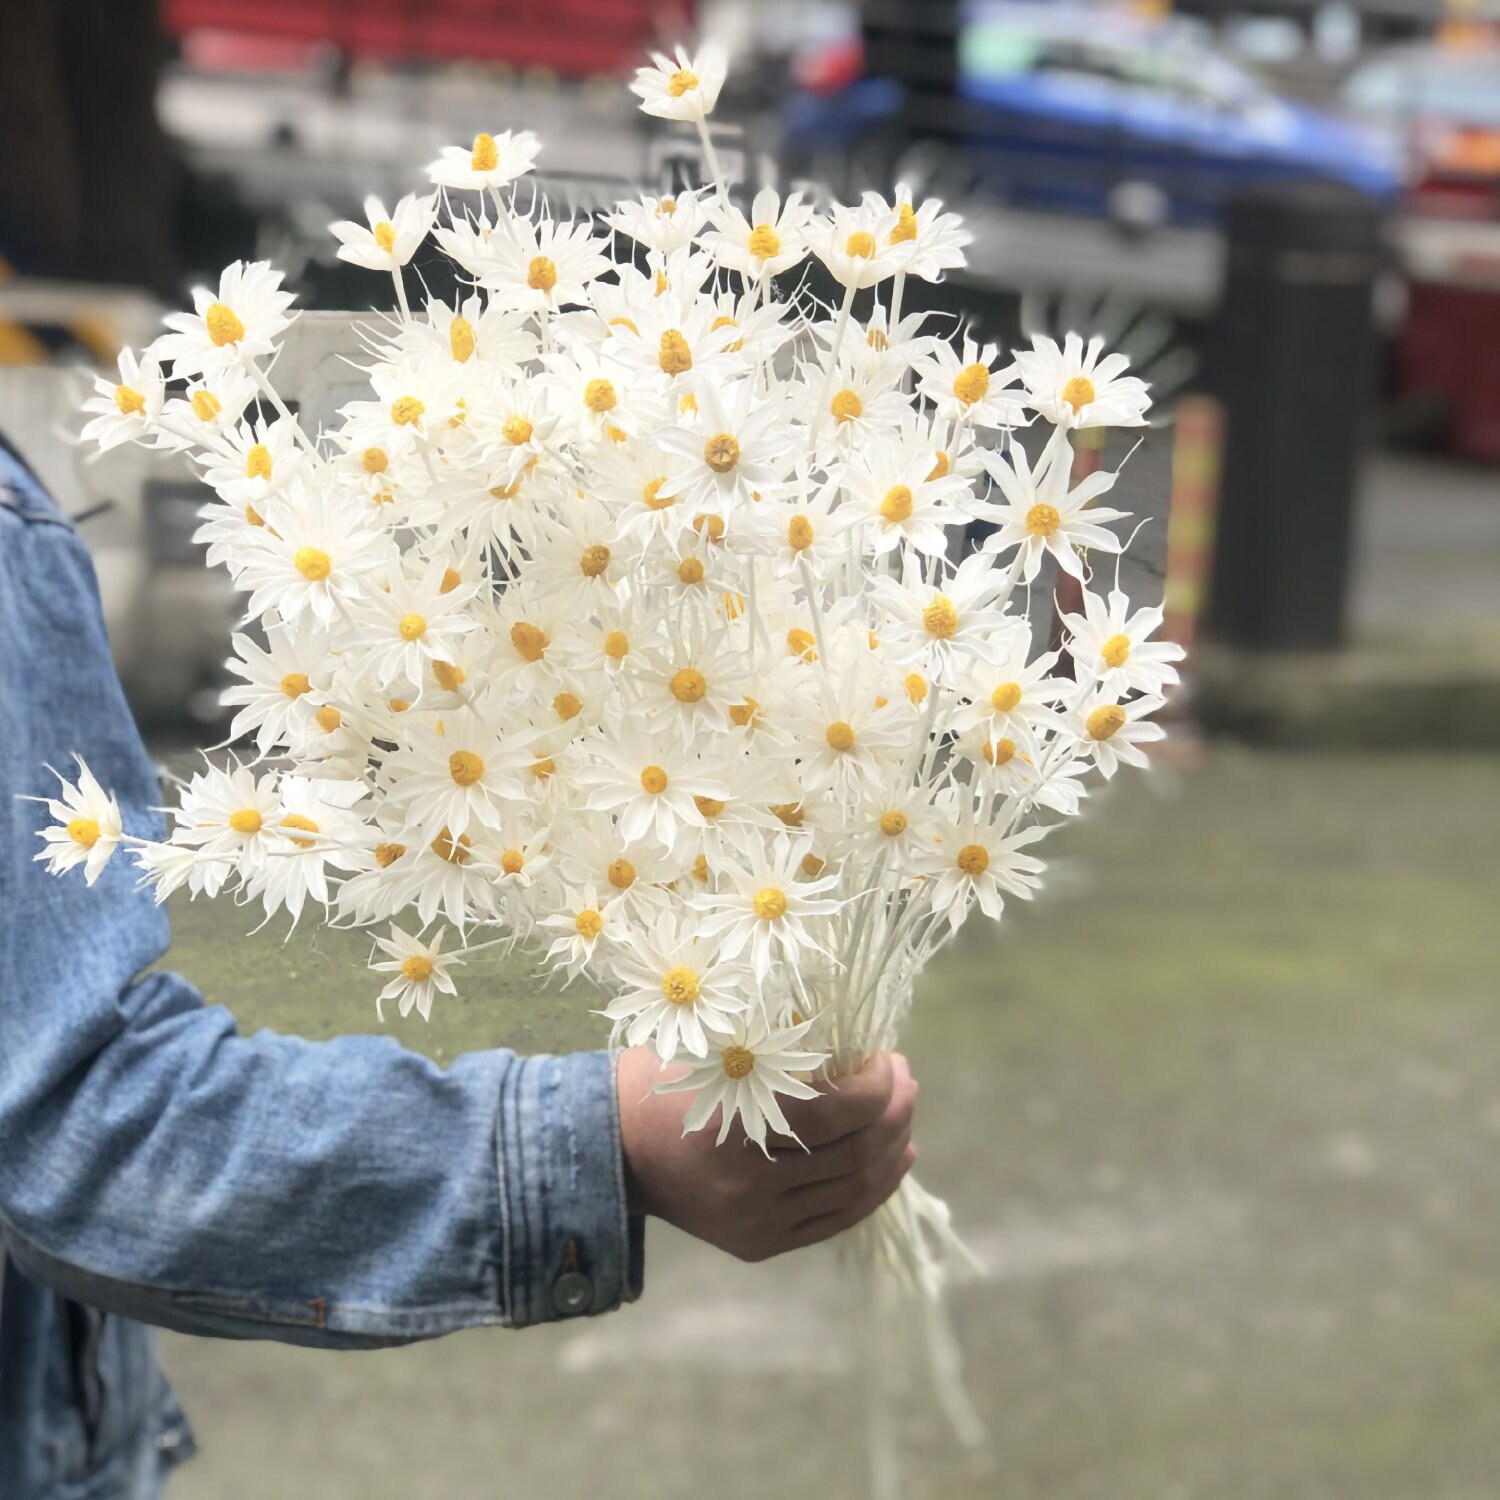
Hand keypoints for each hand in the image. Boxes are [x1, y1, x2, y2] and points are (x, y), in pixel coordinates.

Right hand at [616, 1047, 917, 1261]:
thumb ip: (782, 1057)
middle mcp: (747, 1188)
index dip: (876, 1087)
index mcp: (732, 1130)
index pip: (833, 1115)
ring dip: (892, 1147)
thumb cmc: (670, 1082)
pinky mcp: (759, 1245)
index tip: (887, 1058)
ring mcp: (755, 1224)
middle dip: (894, 1111)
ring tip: (905, 1112)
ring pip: (853, 1190)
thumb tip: (861, 1052)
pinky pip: (836, 1218)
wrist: (615, 1149)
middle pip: (852, 1153)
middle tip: (906, 1077)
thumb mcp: (718, 1054)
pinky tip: (896, 1156)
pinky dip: (875, 1187)